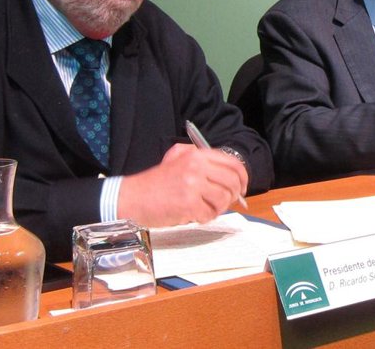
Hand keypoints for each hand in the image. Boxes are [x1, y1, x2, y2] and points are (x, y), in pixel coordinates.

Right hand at [117, 144, 248, 226]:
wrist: (131, 198)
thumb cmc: (155, 182)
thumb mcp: (176, 158)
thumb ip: (200, 159)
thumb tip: (229, 172)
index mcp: (196, 155)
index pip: (233, 163)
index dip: (242, 177)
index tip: (242, 187)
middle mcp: (196, 167)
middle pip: (232, 182)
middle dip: (234, 195)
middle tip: (226, 202)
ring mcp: (193, 185)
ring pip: (224, 199)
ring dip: (218, 208)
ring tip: (205, 209)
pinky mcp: (188, 204)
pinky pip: (209, 214)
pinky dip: (204, 218)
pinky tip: (194, 215)